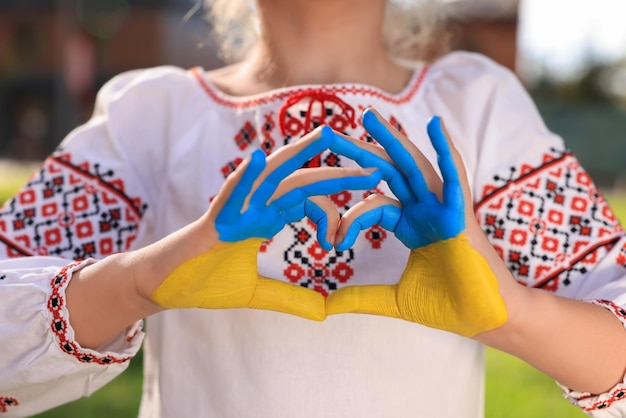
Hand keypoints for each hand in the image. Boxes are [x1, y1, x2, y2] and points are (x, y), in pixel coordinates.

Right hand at [150, 126, 380, 319]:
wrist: (164, 287)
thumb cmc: (204, 283)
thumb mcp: (256, 293)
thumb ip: (290, 298)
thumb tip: (325, 313)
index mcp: (267, 219)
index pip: (309, 204)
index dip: (333, 213)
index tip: (345, 240)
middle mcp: (255, 207)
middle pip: (301, 181)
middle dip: (336, 171)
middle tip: (374, 163)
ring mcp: (235, 209)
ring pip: (270, 175)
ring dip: (299, 154)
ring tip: (326, 135)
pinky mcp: (214, 219)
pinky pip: (231, 192)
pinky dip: (246, 174)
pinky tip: (262, 157)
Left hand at [326, 109, 507, 335]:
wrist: (485, 320)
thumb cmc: (448, 305)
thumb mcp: (394, 299)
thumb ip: (361, 297)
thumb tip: (326, 306)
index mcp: (410, 224)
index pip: (373, 205)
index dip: (349, 219)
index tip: (332, 243)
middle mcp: (425, 209)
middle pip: (388, 172)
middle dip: (362, 150)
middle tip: (331, 133)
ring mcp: (444, 209)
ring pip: (414, 166)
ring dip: (392, 140)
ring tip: (368, 116)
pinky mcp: (462, 215)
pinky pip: (455, 178)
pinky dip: (446, 151)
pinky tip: (435, 125)